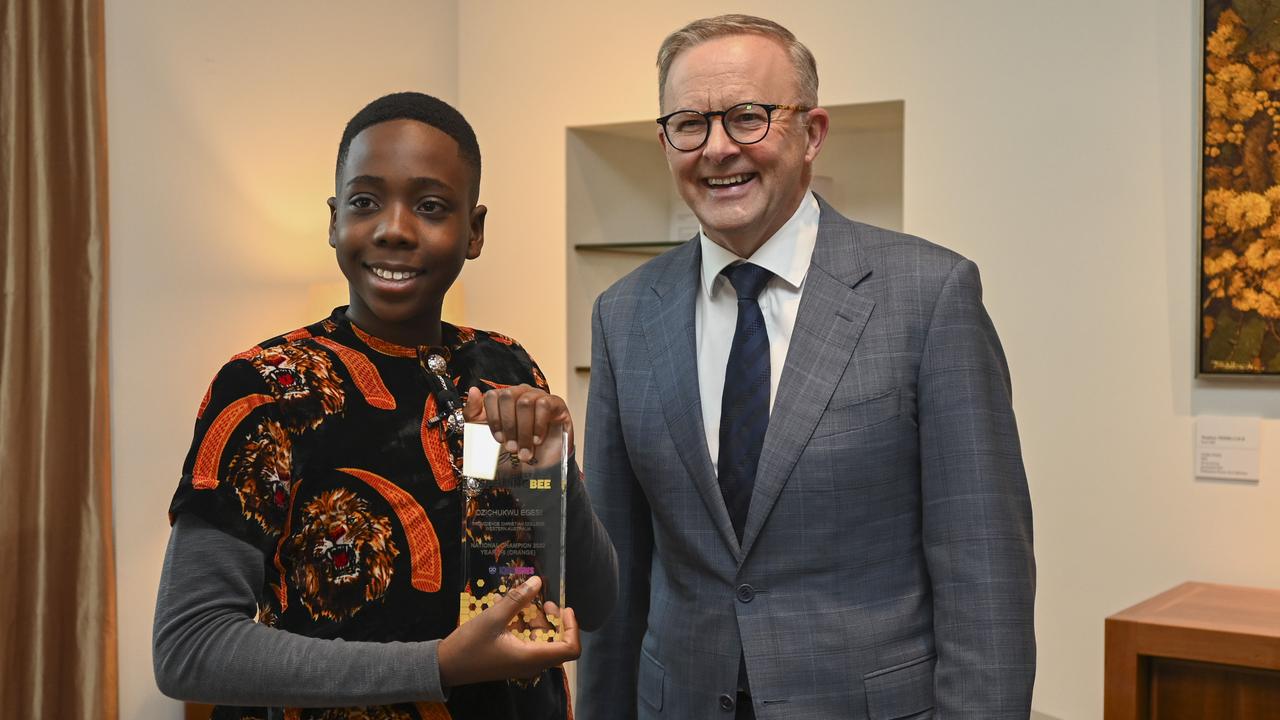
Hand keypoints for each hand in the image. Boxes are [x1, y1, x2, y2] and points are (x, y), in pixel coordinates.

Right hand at [437, 576, 580, 686]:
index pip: (570, 649)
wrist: (445, 666)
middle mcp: (531, 663)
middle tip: (543, 601)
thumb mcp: (493, 617)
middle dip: (553, 620)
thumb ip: (518, 599)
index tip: (563, 608)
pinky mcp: (513, 659)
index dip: (572, 627)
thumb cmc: (469, 645)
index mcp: (532, 657)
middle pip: (557, 642)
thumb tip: (537, 581)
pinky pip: (528, 642)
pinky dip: (524, 626)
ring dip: (537, 620)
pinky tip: (511, 610)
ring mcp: (522, 663)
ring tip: (524, 601)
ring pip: (541, 640)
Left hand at [464, 385, 574, 461]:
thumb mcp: (484, 437)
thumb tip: (473, 391)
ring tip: (525, 449)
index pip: (492, 396)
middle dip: (508, 426)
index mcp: (503, 400)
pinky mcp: (556, 404)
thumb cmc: (512, 454)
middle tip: (511, 446)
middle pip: (508, 396)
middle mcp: (520, 394)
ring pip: (526, 402)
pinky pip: (544, 405)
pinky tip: (537, 440)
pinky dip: (539, 426)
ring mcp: (539, 397)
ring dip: (524, 430)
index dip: (493, 419)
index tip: (498, 438)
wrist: (537, 471)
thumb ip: (473, 414)